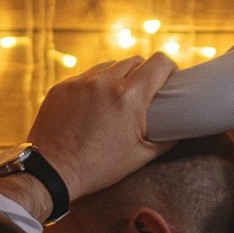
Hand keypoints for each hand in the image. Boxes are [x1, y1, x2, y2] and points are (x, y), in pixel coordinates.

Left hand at [0, 55, 173, 207]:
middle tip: (144, 92)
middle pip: (135, 60)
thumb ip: (167, 138)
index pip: (160, 62)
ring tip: (118, 98)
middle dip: (144, 72)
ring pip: (109, 65)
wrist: (50, 172)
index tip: (171, 78)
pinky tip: (93, 106)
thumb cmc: (98, 167)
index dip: (170, 67)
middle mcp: (104, 82)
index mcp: (129, 97)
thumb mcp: (140, 156)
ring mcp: (80, 82)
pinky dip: (94, 86)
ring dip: (118, 76)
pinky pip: (85, 77)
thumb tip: (182, 128)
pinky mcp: (61, 87)